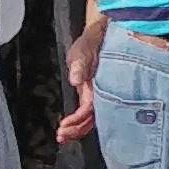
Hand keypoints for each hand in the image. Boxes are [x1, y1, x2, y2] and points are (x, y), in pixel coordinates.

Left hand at [59, 16, 104, 140]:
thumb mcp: (85, 47)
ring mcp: (99, 91)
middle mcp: (101, 91)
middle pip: (93, 118)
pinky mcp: (96, 89)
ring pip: (93, 116)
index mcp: (100, 85)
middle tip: (61, 137)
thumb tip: (75, 80)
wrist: (107, 32)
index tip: (63, 128)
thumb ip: (81, 63)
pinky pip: (91, 109)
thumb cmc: (96, 39)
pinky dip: (80, 118)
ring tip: (63, 135)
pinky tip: (71, 123)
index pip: (90, 109)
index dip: (77, 121)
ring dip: (78, 127)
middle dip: (77, 130)